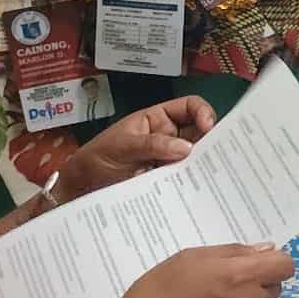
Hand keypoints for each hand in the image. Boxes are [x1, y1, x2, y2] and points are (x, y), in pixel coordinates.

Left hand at [57, 95, 214, 203]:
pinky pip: (187, 180)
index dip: (202, 112)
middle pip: (199, 133)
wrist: (79, 190)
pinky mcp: (168, 183)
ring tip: (214, 174)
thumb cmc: (95, 160)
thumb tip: (186, 148)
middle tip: (219, 154)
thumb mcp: (120, 147)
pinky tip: (201, 190)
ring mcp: (170, 162)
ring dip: (205, 164)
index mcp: (157, 120)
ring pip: (196, 158)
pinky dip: (195, 184)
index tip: (207, 127)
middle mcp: (169, 139)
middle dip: (211, 141)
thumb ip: (151, 145)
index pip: (188, 107)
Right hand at [108, 244, 291, 297]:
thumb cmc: (159, 292)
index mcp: (238, 274)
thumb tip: (267, 250)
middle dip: (259, 284)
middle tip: (229, 289)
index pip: (285, 265)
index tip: (256, 267)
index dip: (273, 263)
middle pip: (277, 286)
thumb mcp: (190, 258)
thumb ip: (233, 252)